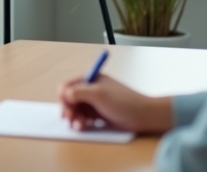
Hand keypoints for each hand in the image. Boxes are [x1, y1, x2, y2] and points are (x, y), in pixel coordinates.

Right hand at [57, 74, 172, 133]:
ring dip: (74, 117)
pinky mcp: (99, 115)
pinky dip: (81, 123)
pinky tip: (83, 127)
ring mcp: (95, 103)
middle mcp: (91, 90)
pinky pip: (84, 118)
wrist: (143, 115)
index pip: (69, 84)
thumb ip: (78, 92)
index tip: (65, 105)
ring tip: (78, 126)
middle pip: (70, 99)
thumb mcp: (98, 94)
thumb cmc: (123, 101)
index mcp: (90, 79)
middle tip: (69, 118)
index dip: (63, 95)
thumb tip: (64, 94)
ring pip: (76, 110)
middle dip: (68, 108)